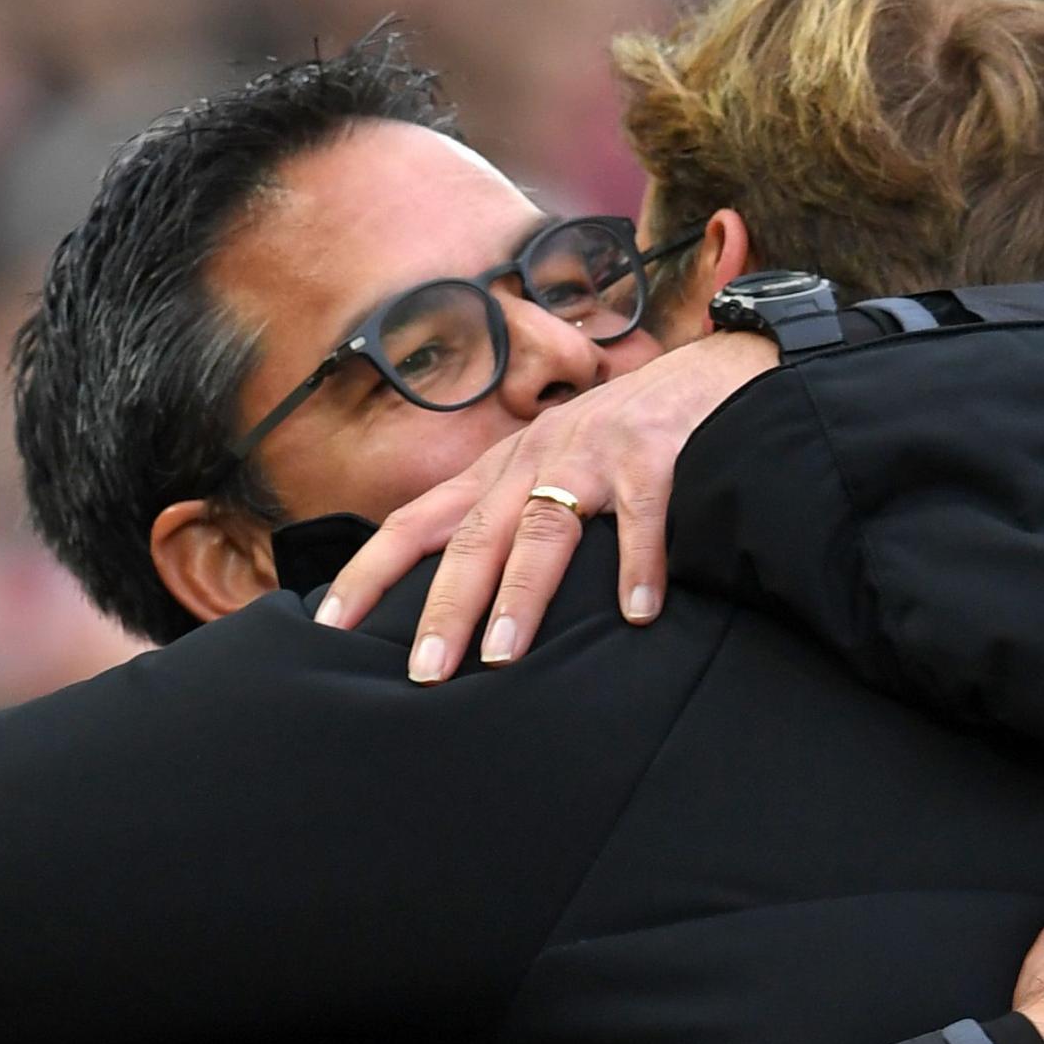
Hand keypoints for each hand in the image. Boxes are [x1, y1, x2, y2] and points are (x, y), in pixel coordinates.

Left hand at [314, 332, 777, 682]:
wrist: (715, 373)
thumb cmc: (628, 436)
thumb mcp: (554, 468)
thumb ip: (514, 522)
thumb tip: (468, 605)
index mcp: (500, 471)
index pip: (415, 522)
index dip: (369, 571)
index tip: (328, 625)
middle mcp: (534, 459)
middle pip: (472, 538)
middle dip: (444, 607)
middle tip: (424, 670)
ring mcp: (592, 455)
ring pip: (542, 529)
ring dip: (520, 594)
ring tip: (502, 654)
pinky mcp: (654, 456)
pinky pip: (639, 518)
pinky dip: (636, 566)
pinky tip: (637, 615)